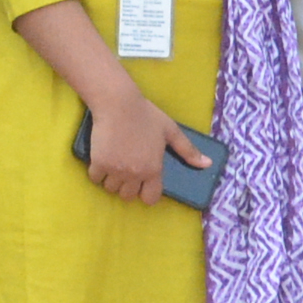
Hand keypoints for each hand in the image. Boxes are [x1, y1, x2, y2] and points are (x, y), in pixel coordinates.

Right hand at [83, 84, 206, 205]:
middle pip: (128, 196)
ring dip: (112, 180)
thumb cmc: (146, 115)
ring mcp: (116, 170)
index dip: (147, 193)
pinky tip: (102, 159)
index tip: (143, 185)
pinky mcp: (99, 164)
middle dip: (128, 187)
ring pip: (111, 189)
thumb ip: (188, 150)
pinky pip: (95, 179)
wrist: (118, 104)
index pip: (150, 198)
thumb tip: (207, 164)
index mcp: (154, 168)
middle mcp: (135, 174)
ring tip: (114, 164)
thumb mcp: (171, 131)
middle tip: (127, 171)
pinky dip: (97, 172)